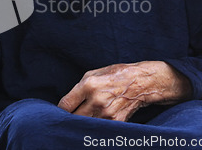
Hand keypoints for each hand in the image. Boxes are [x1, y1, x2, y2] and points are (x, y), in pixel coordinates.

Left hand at [58, 61, 191, 121]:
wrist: (142, 82)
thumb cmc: (117, 75)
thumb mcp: (94, 73)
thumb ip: (79, 88)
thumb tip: (67, 103)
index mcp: (88, 85)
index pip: (65, 105)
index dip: (60, 110)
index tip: (60, 111)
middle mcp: (96, 100)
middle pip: (73, 118)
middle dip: (70, 118)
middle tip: (70, 117)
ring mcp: (106, 113)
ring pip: (85, 125)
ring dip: (82, 124)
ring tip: (84, 118)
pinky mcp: (116, 122)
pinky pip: (99, 128)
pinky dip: (95, 127)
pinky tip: (96, 122)